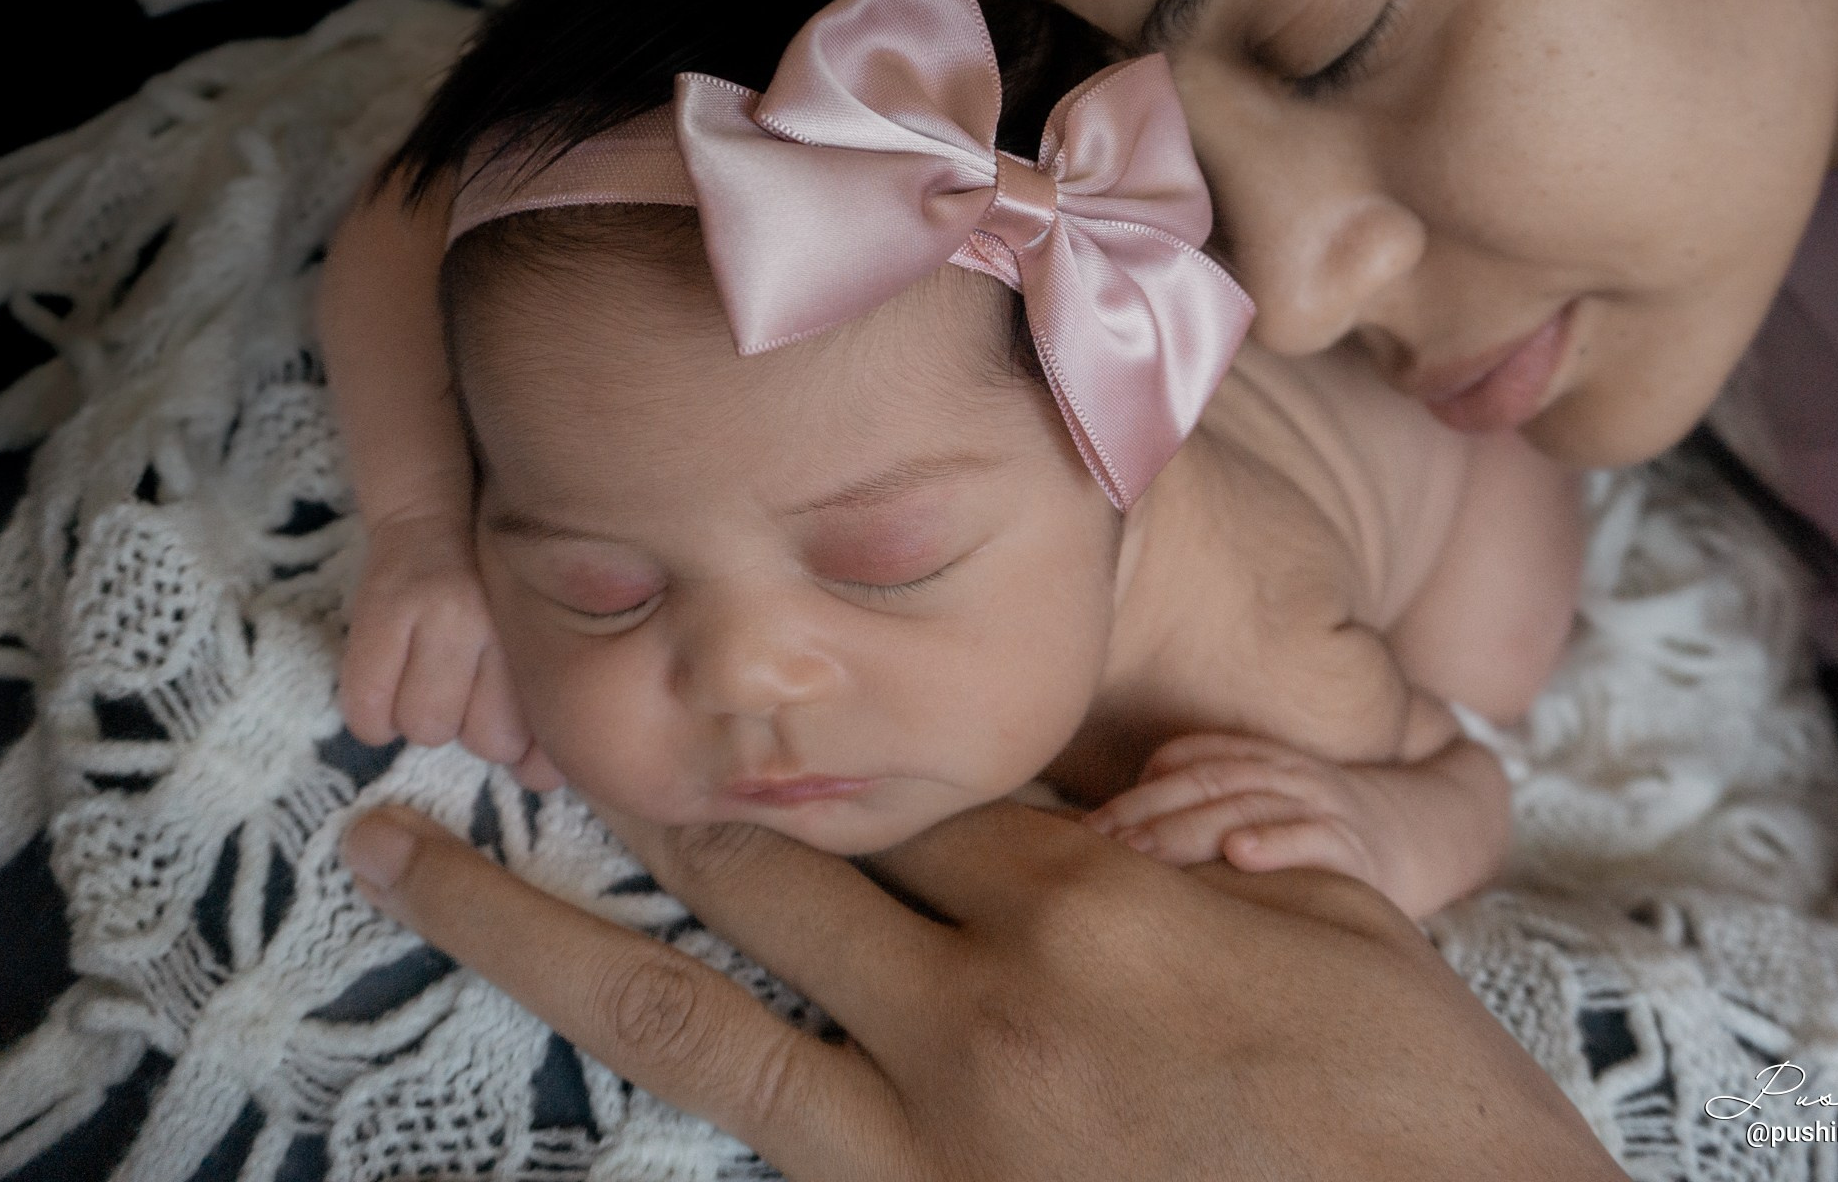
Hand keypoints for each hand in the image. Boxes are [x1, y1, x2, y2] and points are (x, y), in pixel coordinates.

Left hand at [339, 798, 1621, 1181]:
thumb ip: (1229, 829)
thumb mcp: (1355, 932)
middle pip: (765, 863)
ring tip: (402, 860)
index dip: (849, 737)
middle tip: (513, 724)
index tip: (757, 703)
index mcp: (1096, 907)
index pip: (926, 786)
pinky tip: (592, 1056)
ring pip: (691, 1013)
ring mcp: (937, 1152)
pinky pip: (771, 1165)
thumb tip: (1136, 799)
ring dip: (529, 931)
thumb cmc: (1435, 1131)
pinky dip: (678, 1106)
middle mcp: (983, 1015)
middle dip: (638, 784)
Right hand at [340, 507, 561, 789]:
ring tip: (424, 678)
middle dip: (474, 728)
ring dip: (421, 718)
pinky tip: (385, 689)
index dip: (525, 750)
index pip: (547, 743)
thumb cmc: (498, 596)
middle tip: (462, 688)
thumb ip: (546, 710)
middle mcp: (508, 625)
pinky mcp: (384, 610)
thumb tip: (536, 779)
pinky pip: (369, 712)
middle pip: (489, 743)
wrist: (438, 513)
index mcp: (552, 640)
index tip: (512, 722)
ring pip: (428, 728)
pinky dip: (372, 716)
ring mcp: (447, 614)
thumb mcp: (537, 645)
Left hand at [1084, 731, 1509, 920]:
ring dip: (1190, 830)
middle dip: (1145, 815)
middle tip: (1094, 848)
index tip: (1079, 832)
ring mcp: (1321, 805)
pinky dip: (1277, 842)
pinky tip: (1240, 854)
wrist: (1423, 834)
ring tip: (1141, 853)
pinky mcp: (1357, 846)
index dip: (1130, 796)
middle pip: (1204, 786)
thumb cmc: (1316, 831)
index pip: (1182, 767)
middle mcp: (1283, 775)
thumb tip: (1114, 832)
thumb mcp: (1258, 807)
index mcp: (1254, 761)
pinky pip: (1315, 839)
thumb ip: (1197, 805)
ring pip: (1247, 809)